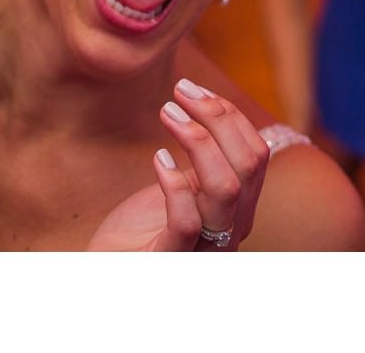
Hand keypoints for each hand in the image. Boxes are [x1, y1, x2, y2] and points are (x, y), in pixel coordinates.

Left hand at [87, 79, 270, 251]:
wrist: (108, 274)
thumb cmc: (140, 232)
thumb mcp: (179, 188)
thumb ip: (201, 161)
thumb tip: (207, 102)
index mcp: (237, 209)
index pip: (256, 154)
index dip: (230, 114)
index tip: (194, 90)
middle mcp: (230, 231)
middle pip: (248, 164)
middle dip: (217, 117)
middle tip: (179, 91)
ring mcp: (204, 249)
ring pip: (226, 188)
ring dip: (199, 139)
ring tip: (167, 113)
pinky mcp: (169, 261)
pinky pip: (185, 223)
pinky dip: (174, 184)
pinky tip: (157, 158)